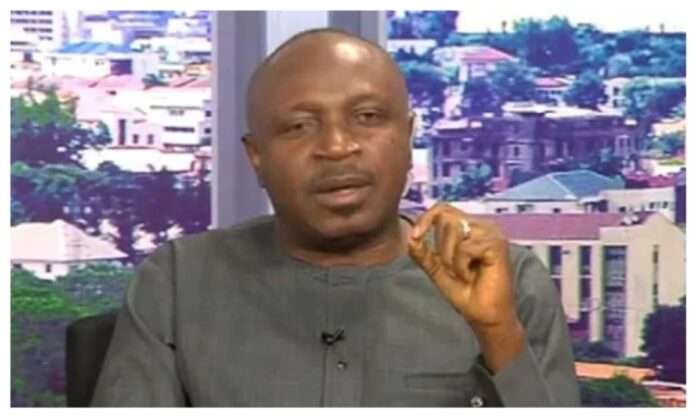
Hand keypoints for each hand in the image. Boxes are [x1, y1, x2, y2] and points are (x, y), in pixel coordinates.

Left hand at [407, 203, 524, 371]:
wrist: (485, 317)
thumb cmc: (467, 293)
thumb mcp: (437, 271)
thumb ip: (424, 254)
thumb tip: (410, 237)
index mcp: (469, 228)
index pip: (443, 209)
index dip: (425, 218)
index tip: (415, 236)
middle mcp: (482, 226)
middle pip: (446, 217)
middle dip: (441, 247)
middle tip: (451, 269)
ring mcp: (491, 233)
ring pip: (454, 229)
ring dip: (450, 257)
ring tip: (462, 273)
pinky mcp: (497, 245)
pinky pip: (465, 247)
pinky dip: (461, 266)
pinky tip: (471, 277)